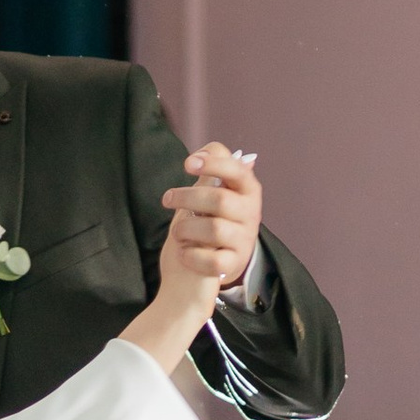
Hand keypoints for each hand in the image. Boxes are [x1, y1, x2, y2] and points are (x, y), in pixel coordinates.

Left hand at [160, 144, 263, 296]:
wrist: (203, 269)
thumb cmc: (207, 222)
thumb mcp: (211, 195)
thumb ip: (211, 174)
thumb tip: (212, 151)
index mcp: (247, 192)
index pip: (238, 171)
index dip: (215, 164)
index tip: (187, 164)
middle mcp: (251, 215)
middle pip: (219, 200)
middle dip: (187, 197)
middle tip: (168, 199)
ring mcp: (244, 241)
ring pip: (214, 229)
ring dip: (186, 228)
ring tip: (177, 231)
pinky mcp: (233, 265)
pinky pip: (212, 260)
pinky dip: (191, 256)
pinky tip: (184, 253)